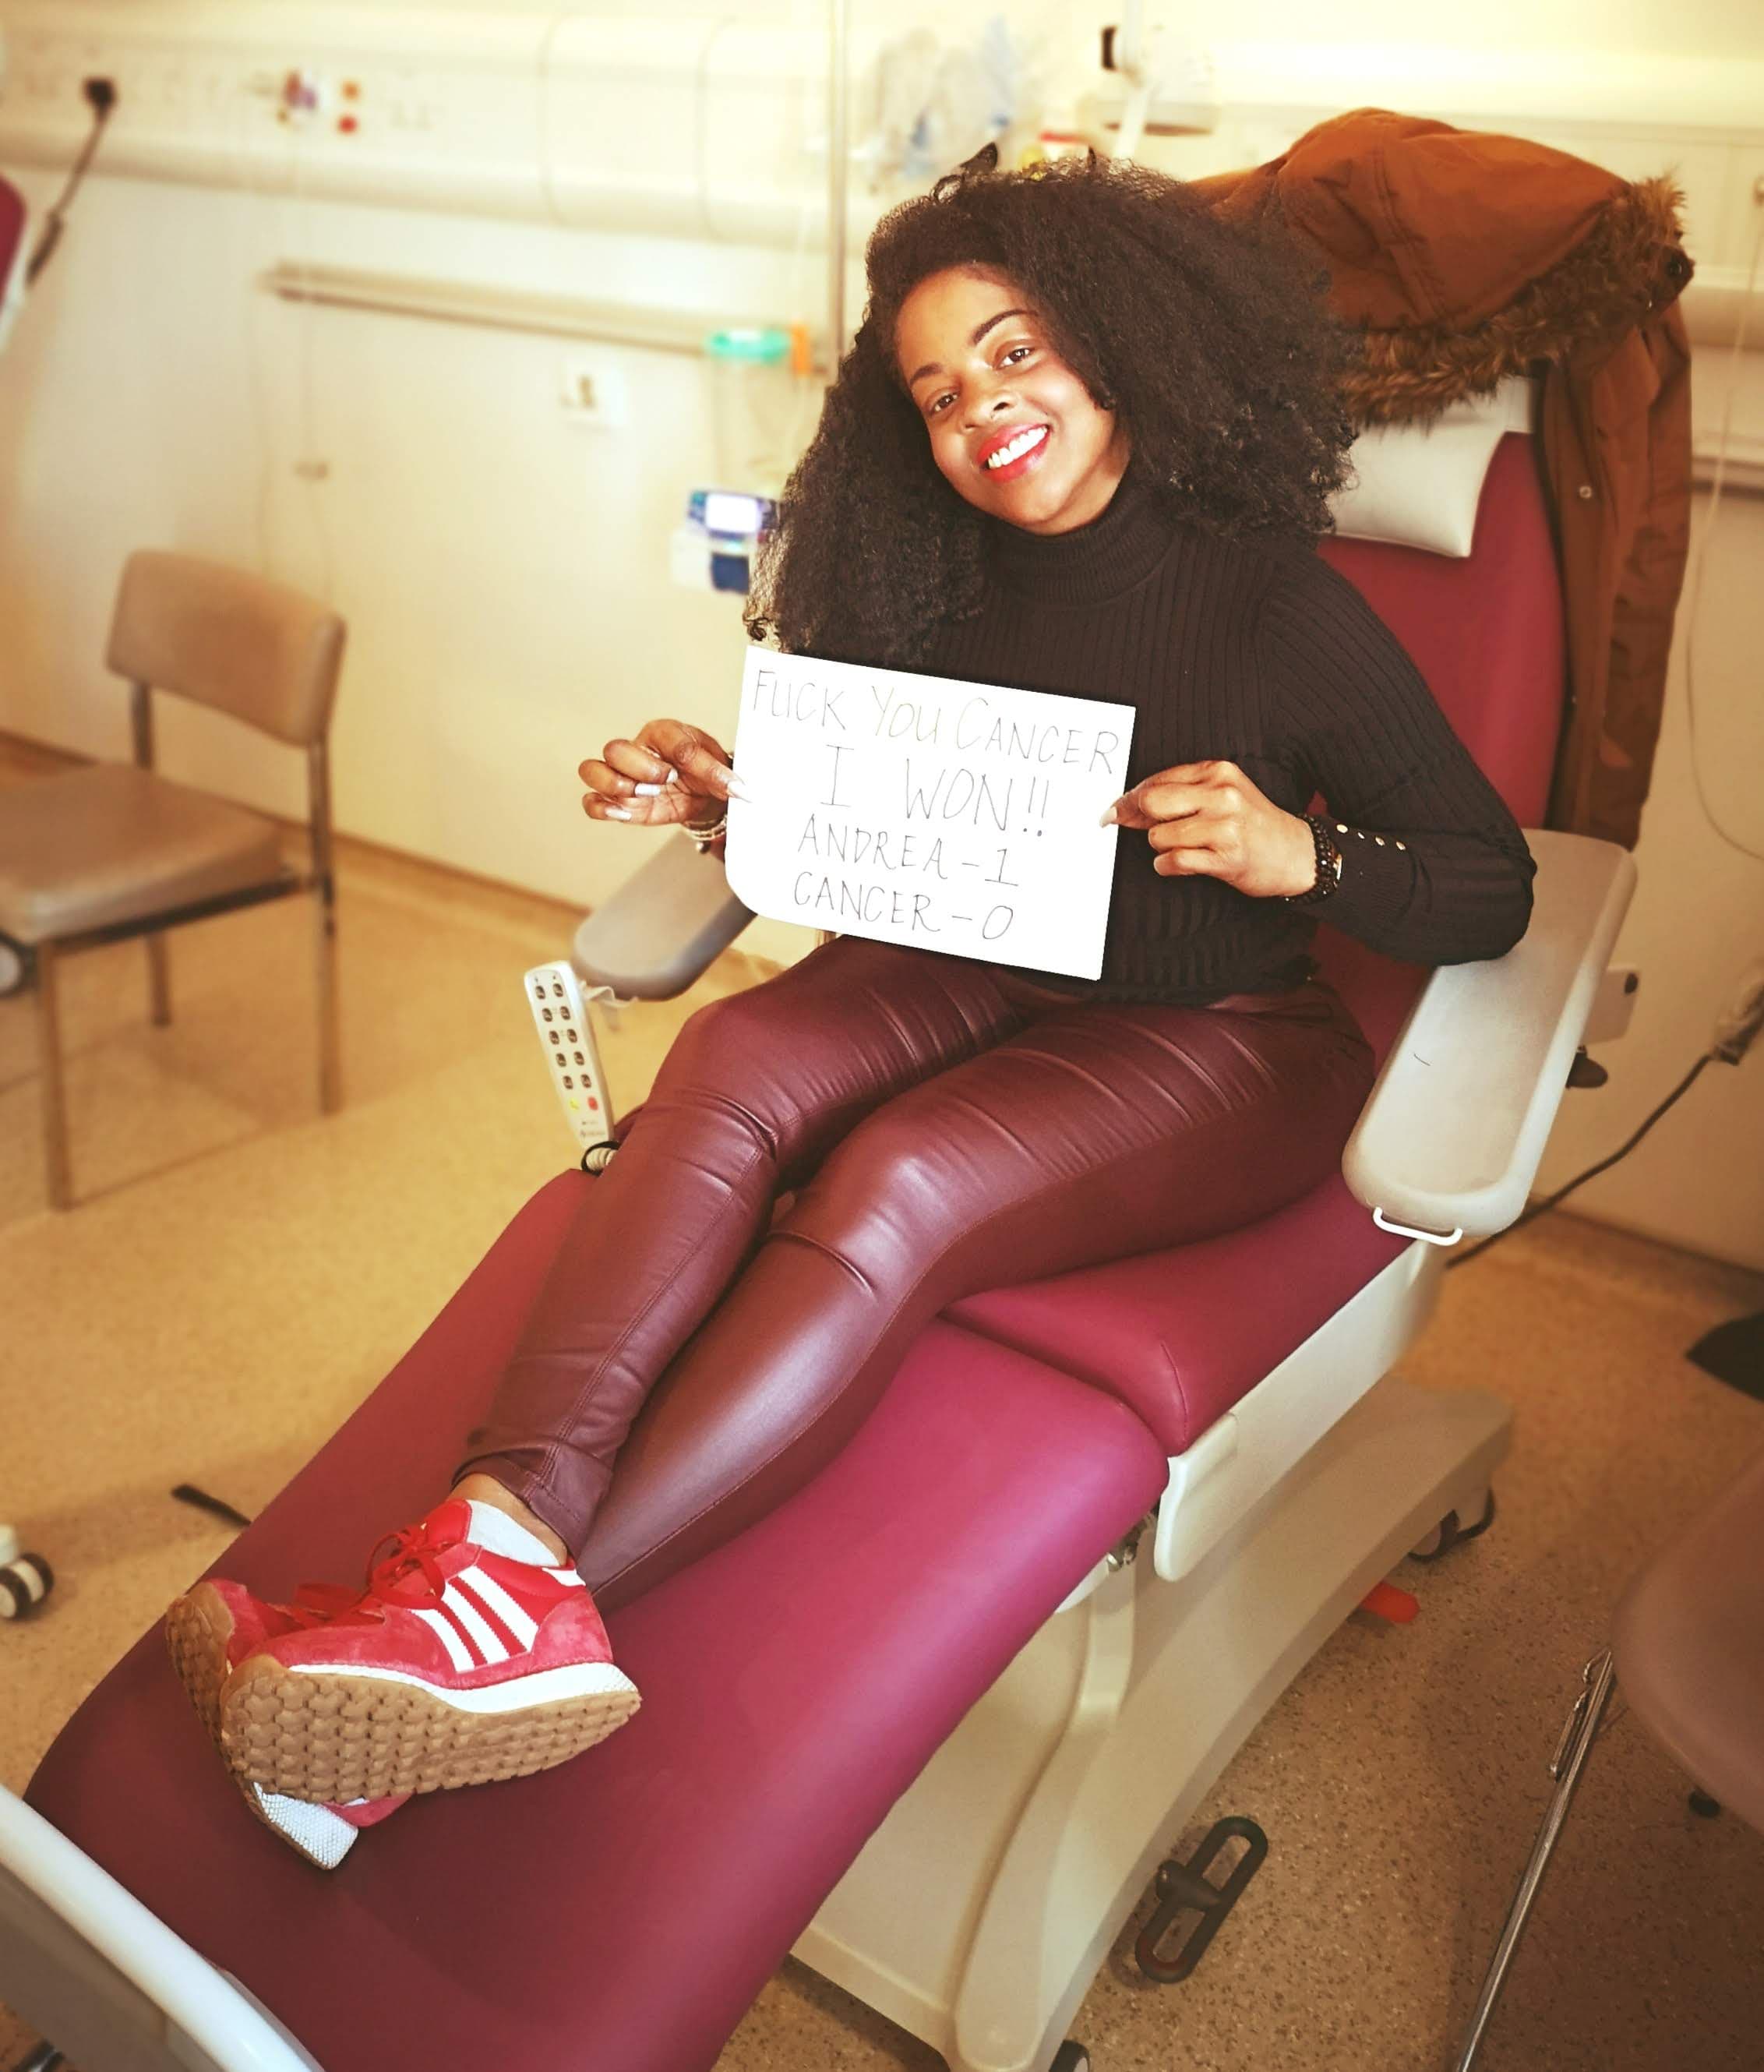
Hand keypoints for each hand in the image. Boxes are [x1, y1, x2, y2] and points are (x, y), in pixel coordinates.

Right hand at [578, 718, 752, 830]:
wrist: (704, 793)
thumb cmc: (705, 771)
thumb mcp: (717, 766)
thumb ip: (722, 775)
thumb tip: (740, 790)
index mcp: (662, 733)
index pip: (663, 738)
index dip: (680, 758)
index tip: (699, 773)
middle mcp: (636, 750)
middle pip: (615, 749)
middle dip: (642, 768)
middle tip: (667, 781)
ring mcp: (623, 775)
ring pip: (592, 770)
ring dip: (616, 785)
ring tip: (645, 795)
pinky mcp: (619, 801)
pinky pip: (591, 801)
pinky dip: (600, 807)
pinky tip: (622, 813)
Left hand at [1102, 759, 1316, 898]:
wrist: (1296, 853)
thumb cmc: (1252, 824)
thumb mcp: (1224, 793)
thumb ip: (1182, 791)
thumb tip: (1127, 804)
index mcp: (1219, 772)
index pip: (1158, 780)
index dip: (1129, 798)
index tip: (1114, 811)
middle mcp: (1223, 794)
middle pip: (1152, 802)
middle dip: (1135, 818)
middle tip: (1129, 827)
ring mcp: (1226, 826)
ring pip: (1159, 835)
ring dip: (1160, 847)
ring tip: (1181, 848)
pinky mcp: (1228, 857)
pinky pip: (1175, 860)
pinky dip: (1167, 866)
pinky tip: (1178, 865)